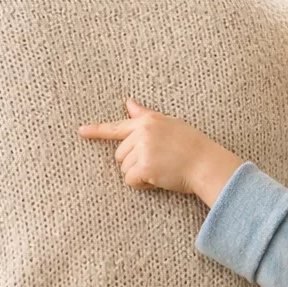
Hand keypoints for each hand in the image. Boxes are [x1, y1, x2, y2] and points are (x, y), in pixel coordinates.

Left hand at [78, 99, 243, 204]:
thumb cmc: (192, 146)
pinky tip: (159, 179)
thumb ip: (146, 116)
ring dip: (140, 175)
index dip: (97, 130)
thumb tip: (129, 102)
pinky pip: (131, 180)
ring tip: (162, 170)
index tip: (81, 131)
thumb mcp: (169, 124)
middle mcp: (142, 132)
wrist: (206, 163)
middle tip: (159, 162)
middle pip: (120, 155)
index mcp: (148, 121)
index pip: (117, 126)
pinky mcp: (144, 166)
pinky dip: (143, 184)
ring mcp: (142, 149)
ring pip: (125, 169)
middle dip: (134, 163)